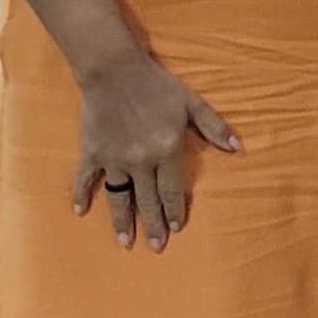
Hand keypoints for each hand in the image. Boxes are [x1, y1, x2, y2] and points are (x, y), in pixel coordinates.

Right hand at [69, 52, 238, 250]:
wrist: (113, 71)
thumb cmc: (157, 86)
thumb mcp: (192, 103)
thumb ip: (214, 127)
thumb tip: (237, 148)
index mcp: (166, 151)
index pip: (171, 189)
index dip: (174, 210)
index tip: (176, 228)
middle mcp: (140, 161)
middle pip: (147, 199)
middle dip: (153, 224)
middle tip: (156, 246)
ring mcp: (113, 158)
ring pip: (119, 196)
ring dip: (121, 220)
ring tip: (126, 241)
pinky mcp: (92, 151)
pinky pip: (86, 178)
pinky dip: (81, 194)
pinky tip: (80, 211)